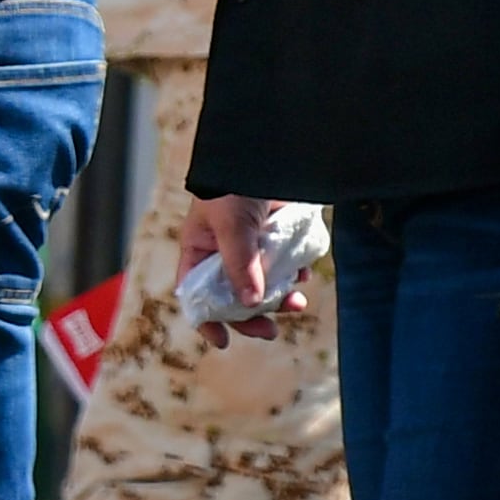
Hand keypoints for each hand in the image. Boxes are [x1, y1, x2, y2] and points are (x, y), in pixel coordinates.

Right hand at [177, 194, 300, 345]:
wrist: (270, 157)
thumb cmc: (236, 186)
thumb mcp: (232, 225)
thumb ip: (240, 263)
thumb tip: (251, 303)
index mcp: (200, 251)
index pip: (196, 293)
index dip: (206, 319)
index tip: (222, 342)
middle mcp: (224, 255)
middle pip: (234, 298)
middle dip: (252, 317)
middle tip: (270, 331)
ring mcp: (253, 250)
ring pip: (264, 287)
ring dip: (279, 300)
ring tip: (297, 302)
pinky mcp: (278, 243)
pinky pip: (286, 270)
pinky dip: (295, 277)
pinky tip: (304, 275)